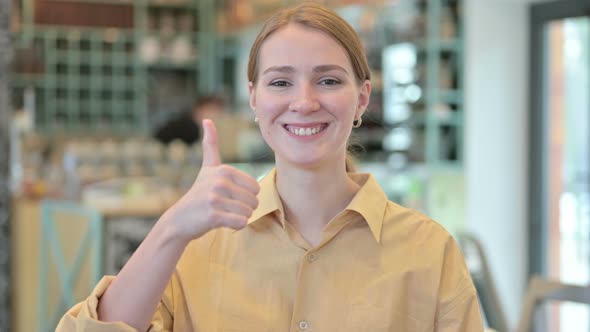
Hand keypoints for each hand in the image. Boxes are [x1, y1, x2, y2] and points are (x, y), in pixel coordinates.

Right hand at [162, 119, 259, 242]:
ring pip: (248, 213)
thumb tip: (207, 120)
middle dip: (244, 208)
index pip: (256, 188)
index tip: (229, 196)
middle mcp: (220, 182)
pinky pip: (241, 223)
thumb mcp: (207, 168)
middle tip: (226, 207)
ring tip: (223, 214)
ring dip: (239, 217)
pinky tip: (222, 223)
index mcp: (224, 170)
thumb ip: (210, 145)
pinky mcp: (213, 216)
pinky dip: (236, 226)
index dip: (246, 196)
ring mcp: (215, 199)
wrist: (179, 219)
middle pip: (254, 201)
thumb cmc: (199, 193)